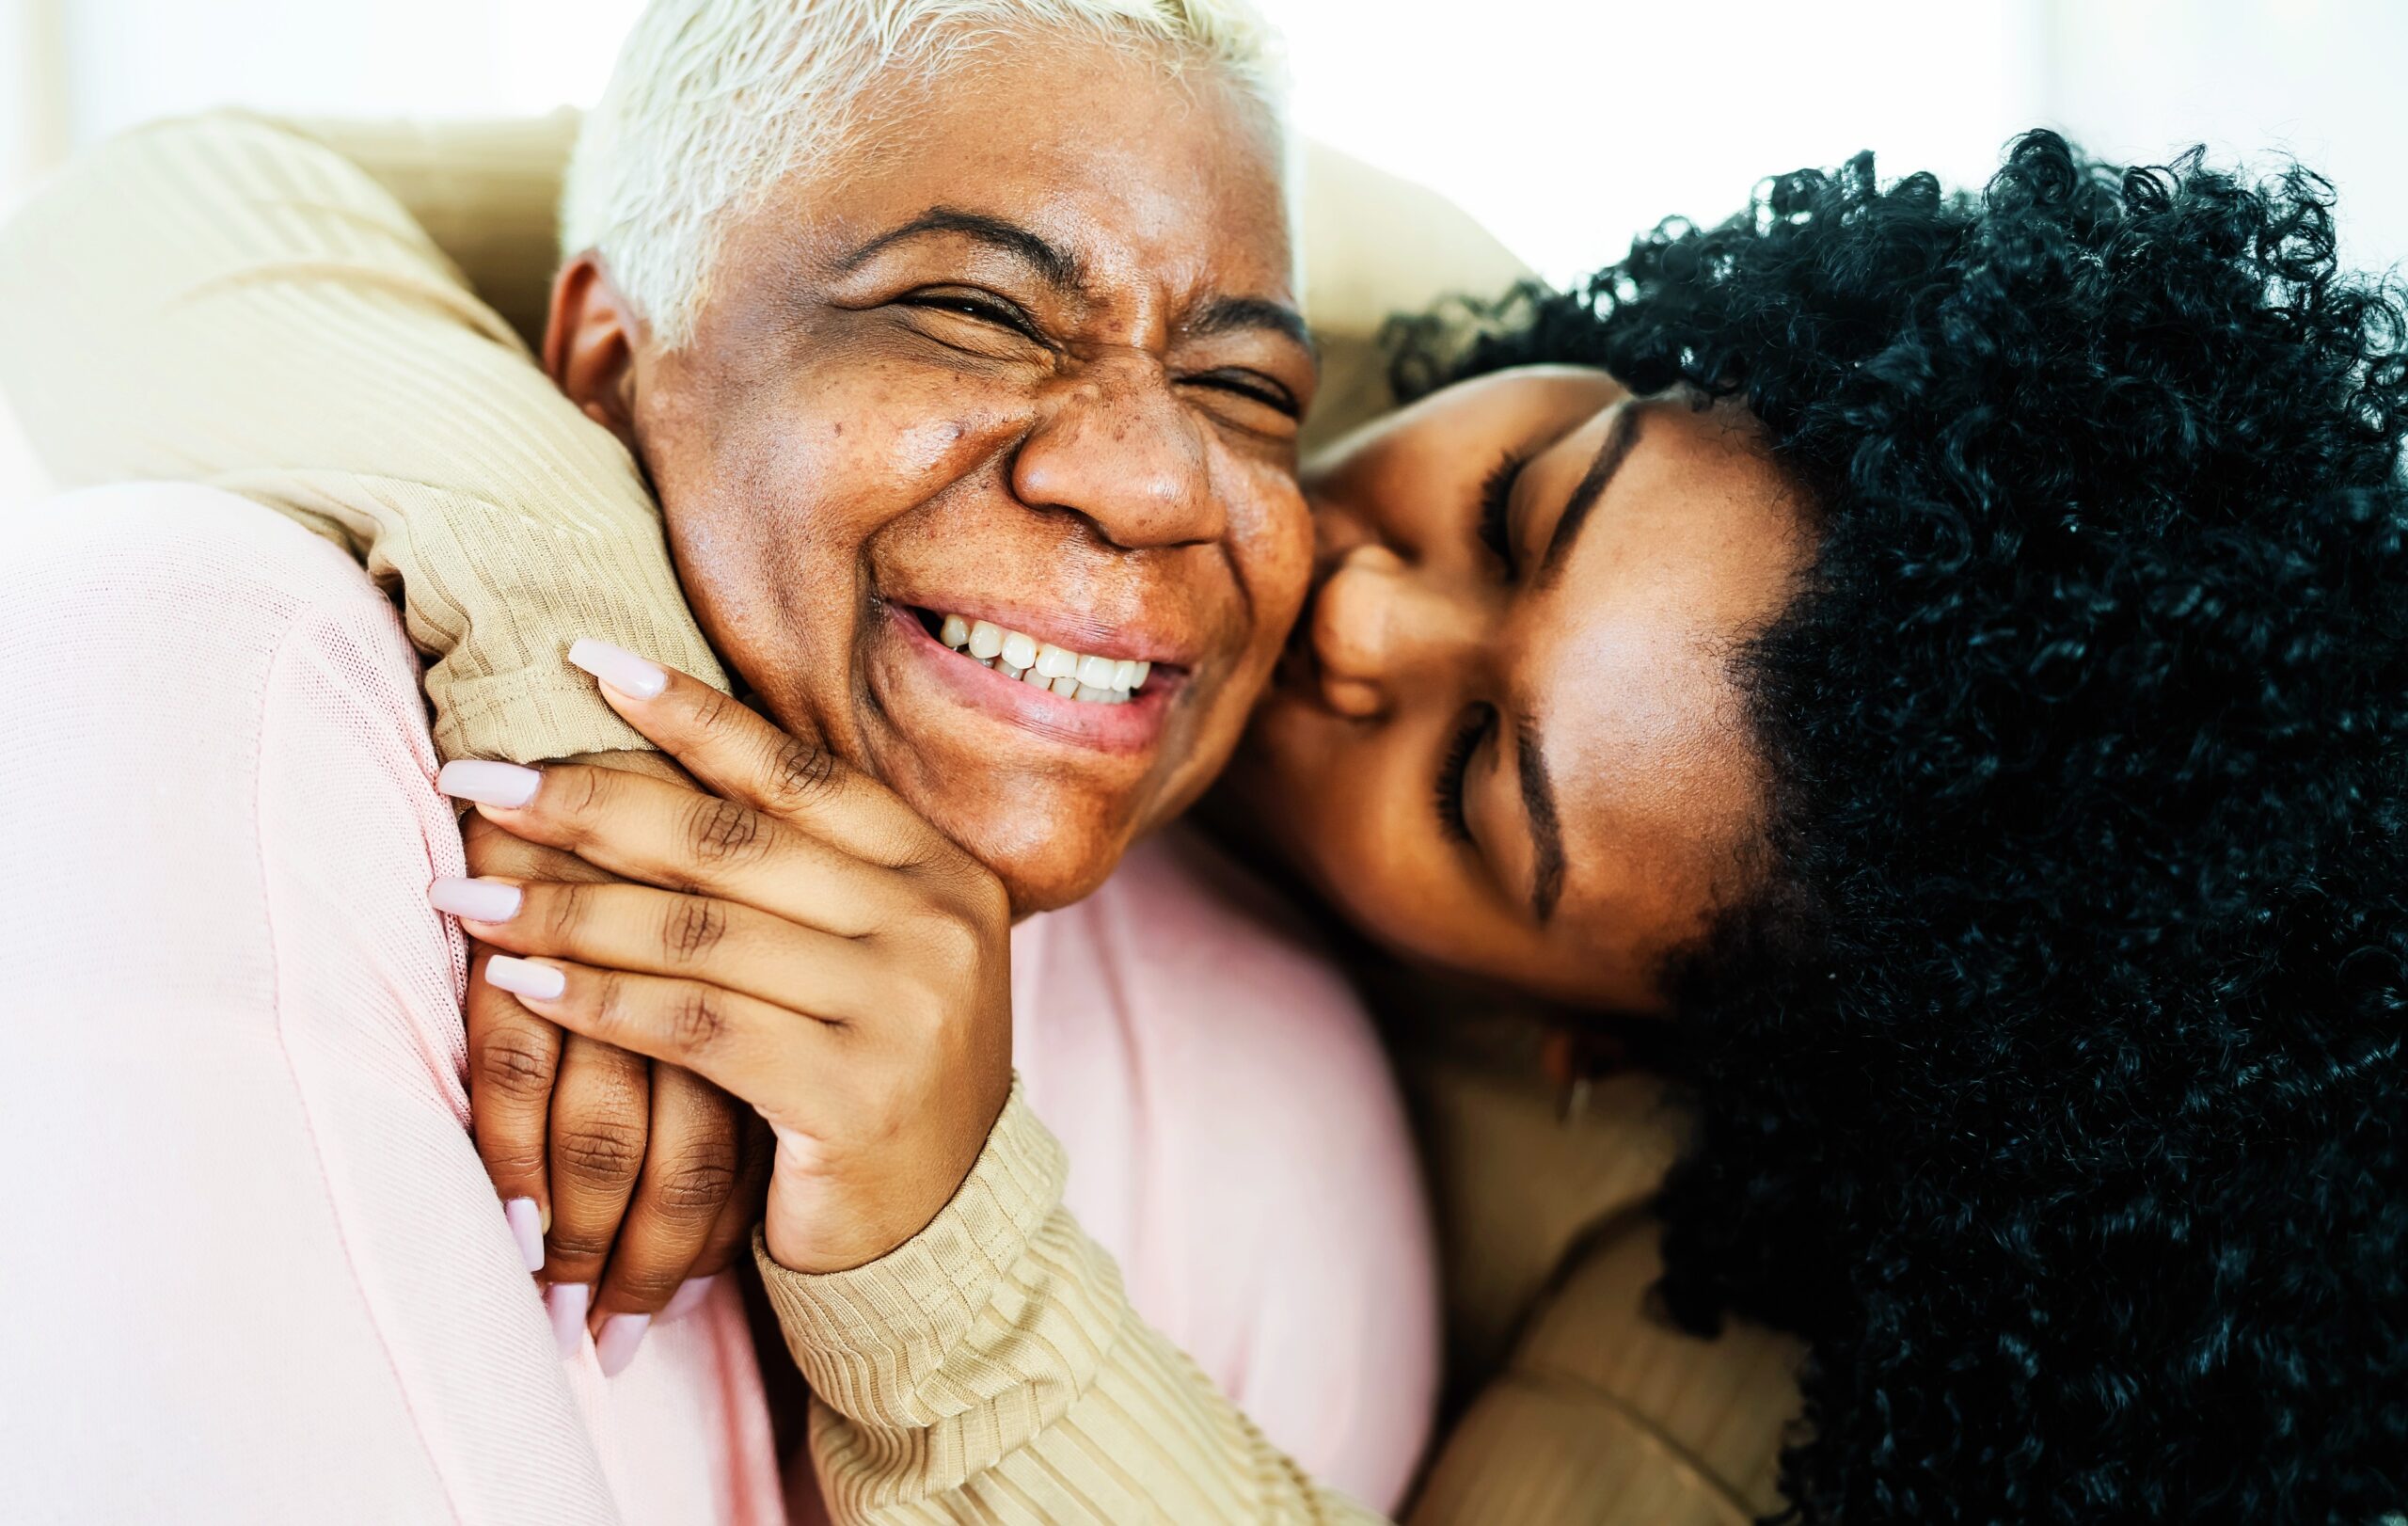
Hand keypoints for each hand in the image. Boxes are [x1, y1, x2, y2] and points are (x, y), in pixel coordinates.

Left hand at [436, 642, 1014, 1273]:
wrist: (941, 1238)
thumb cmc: (872, 1079)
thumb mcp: (867, 957)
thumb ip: (802, 873)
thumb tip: (650, 760)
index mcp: (941, 871)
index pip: (797, 772)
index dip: (688, 715)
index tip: (585, 662)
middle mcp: (935, 925)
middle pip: (732, 841)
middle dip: (589, 801)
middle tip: (479, 777)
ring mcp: (903, 1010)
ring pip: (699, 933)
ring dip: (564, 908)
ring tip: (464, 891)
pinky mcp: (851, 1097)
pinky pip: (694, 1029)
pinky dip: (597, 999)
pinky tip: (520, 982)